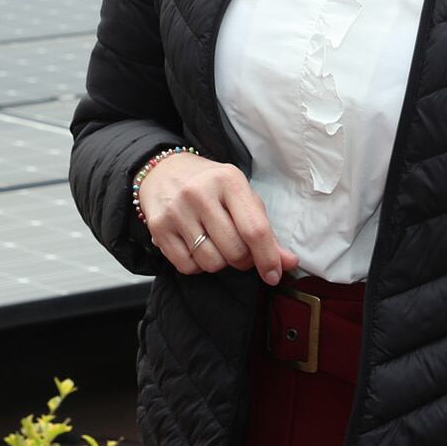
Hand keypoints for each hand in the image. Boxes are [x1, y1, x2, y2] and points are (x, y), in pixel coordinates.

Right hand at [140, 153, 299, 285]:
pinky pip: (187, 266)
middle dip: (243, 260)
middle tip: (239, 251)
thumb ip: (265, 230)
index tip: (274, 275)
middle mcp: (200, 193)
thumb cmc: (211, 186)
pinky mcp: (158, 227)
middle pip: (234, 251)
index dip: (268, 258)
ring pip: (211, 262)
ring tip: (215, 245)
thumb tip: (288, 263)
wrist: (164, 170)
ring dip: (219, 263)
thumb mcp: (241, 197)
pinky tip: (195, 247)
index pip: (254, 229)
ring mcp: (177, 210)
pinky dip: (197, 265)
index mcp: (229, 181)